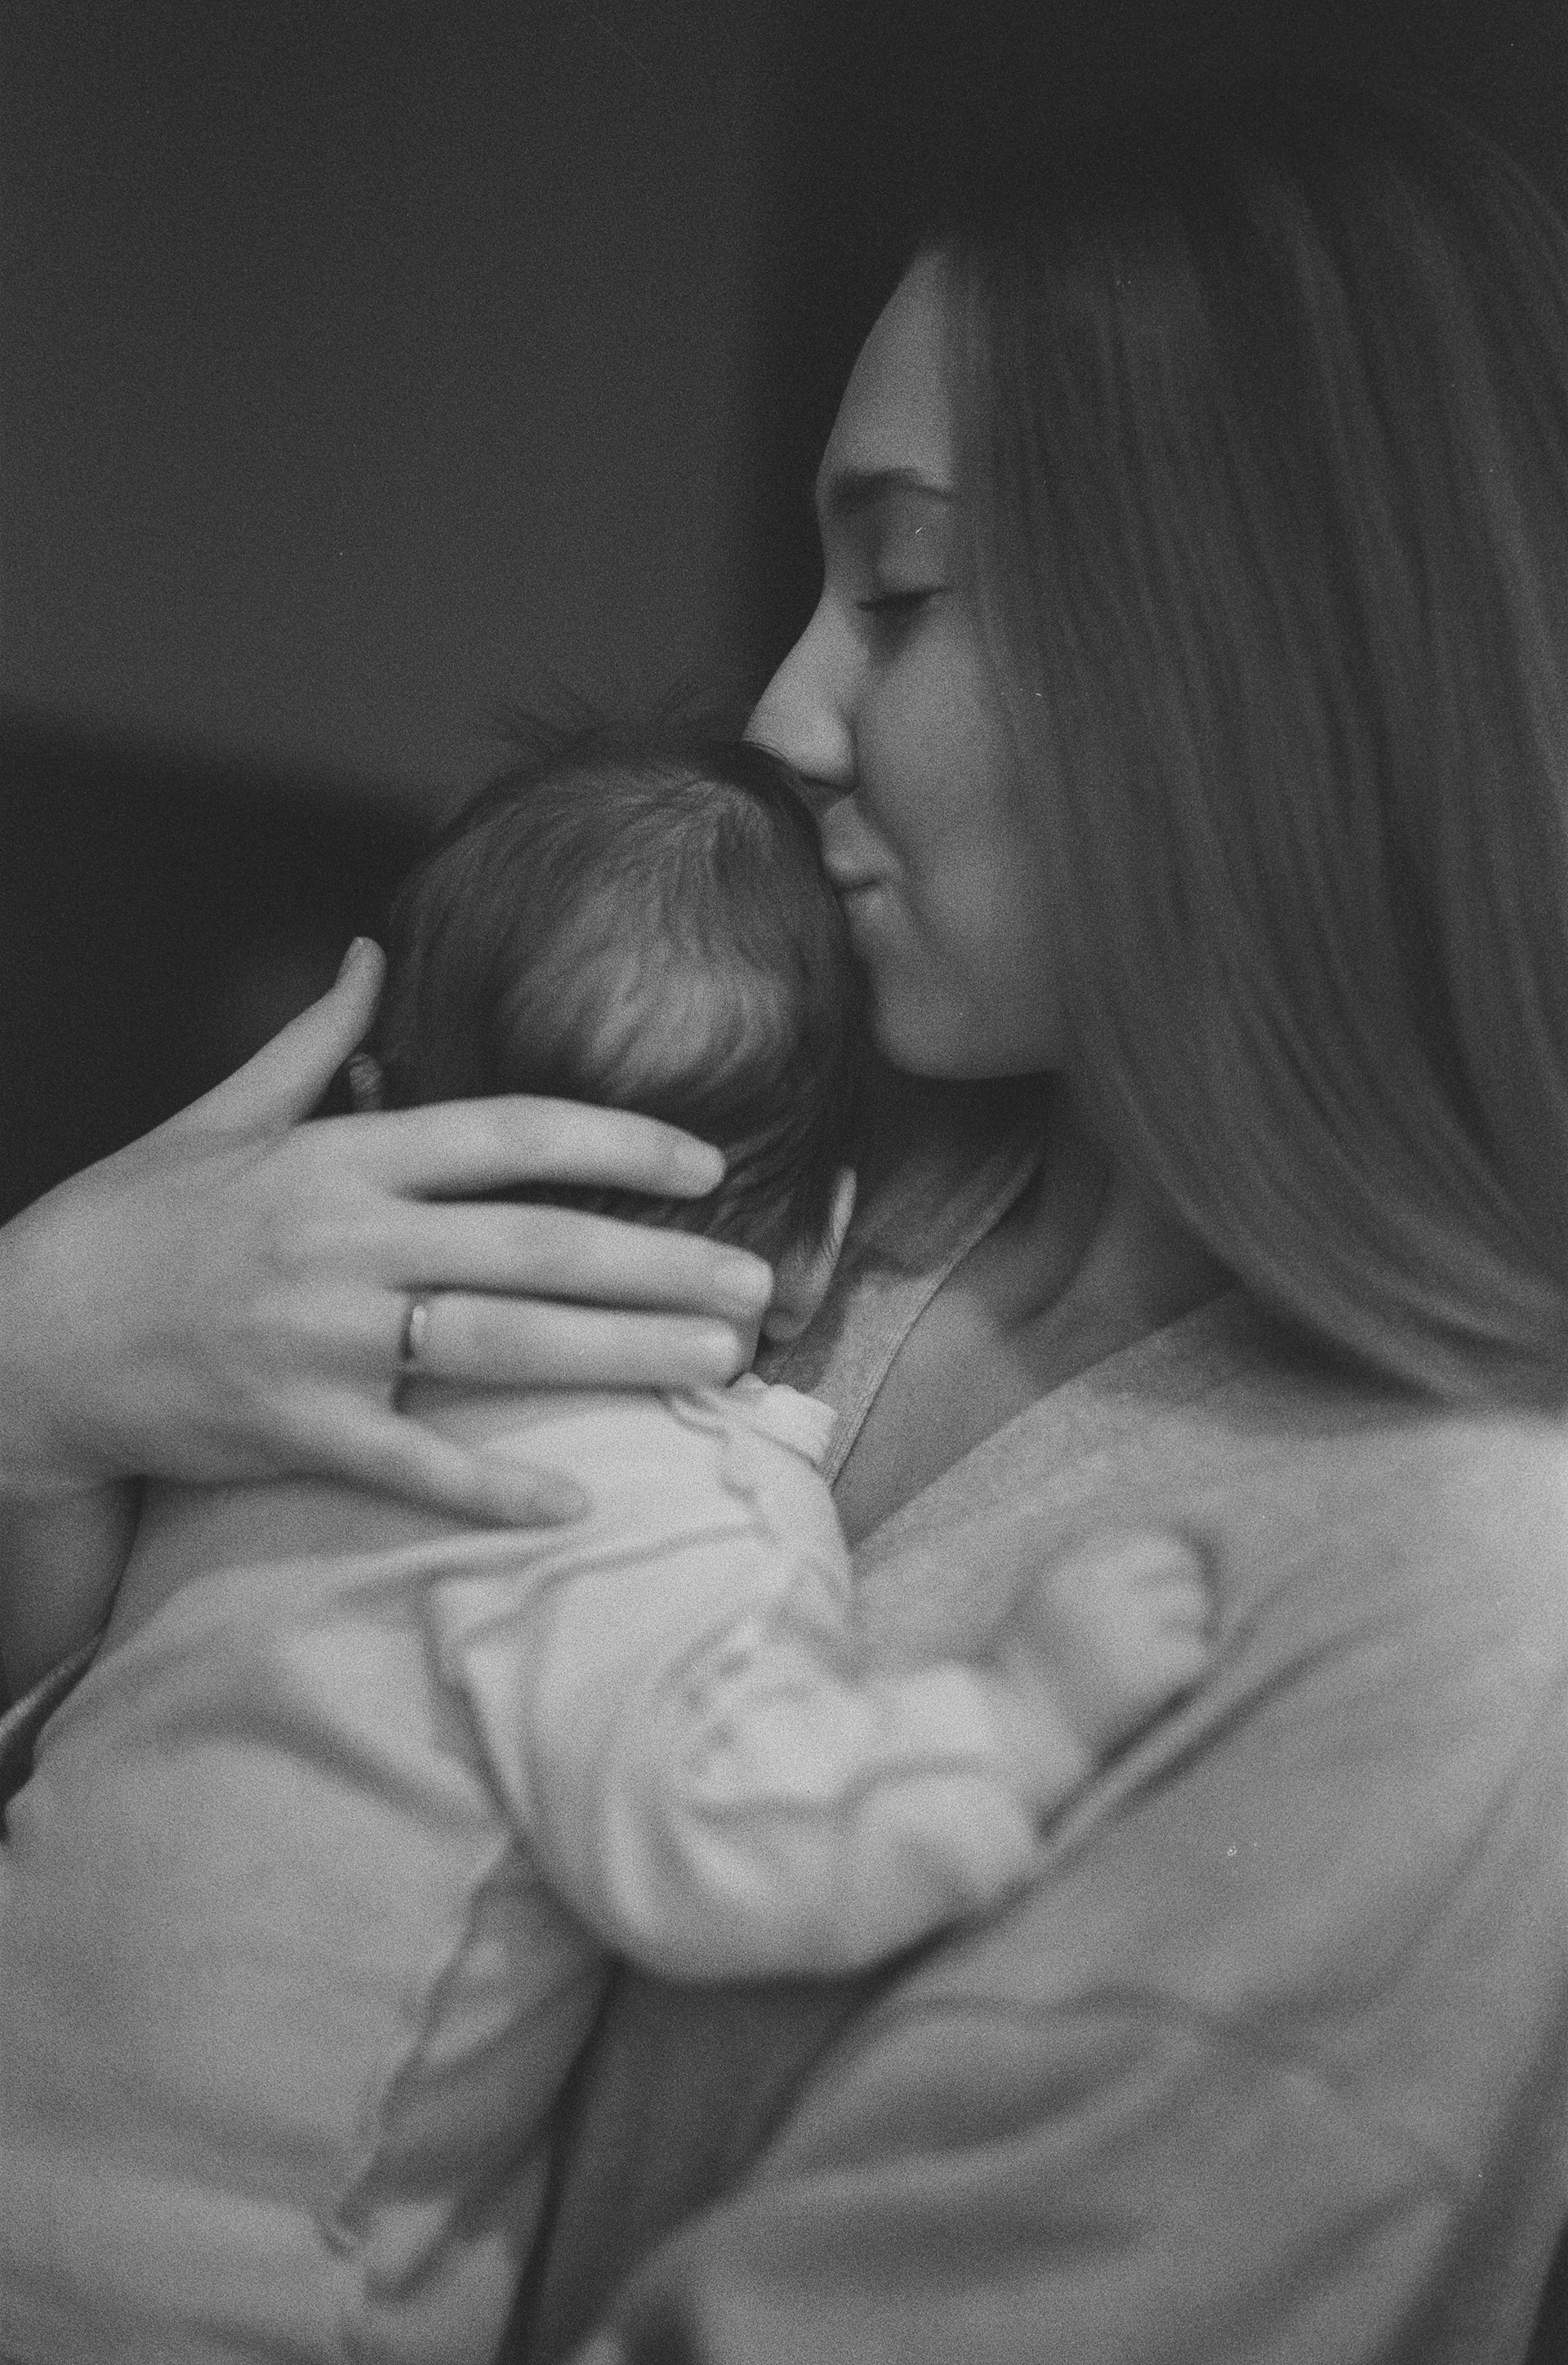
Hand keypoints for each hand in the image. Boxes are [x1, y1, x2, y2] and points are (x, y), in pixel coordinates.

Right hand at [0, 941, 770, 1525]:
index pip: (504, 1134)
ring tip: (718, 1363)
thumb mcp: (216, 1114)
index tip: (702, 1161)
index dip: (614, 1142)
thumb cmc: (127, 1224)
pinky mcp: (291, 1428)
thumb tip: (369, 952)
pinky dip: (490, 1485)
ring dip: (620, 1356)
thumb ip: (312, 1041)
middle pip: (532, 1247)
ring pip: (497, 1346)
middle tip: (757, 1285)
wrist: (23, 1339)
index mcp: (335, 1156)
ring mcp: (317, 1338)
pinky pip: (409, 1462)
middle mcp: (339, 1240)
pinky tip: (574, 1503)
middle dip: (659, 1263)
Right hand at [989, 1528, 1212, 1804]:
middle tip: (1170, 1629)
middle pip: (1182, 1564)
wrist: (1014, 1738)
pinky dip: (1189, 1671)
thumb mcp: (1047, 1598)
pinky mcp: (1149, 1671)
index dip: (1167, 1564)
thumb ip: (1095, 1572)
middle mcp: (1099, 1587)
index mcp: (1071, 1566)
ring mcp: (1126, 1626)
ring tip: (1162, 1660)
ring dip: (1190, 1633)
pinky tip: (1164, 1688)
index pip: (1149, 1540)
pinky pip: (1198, 1654)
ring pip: (1197, 1607)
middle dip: (1185, 1593)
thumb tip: (1169, 1553)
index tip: (1162, 1593)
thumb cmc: (1029, 1672)